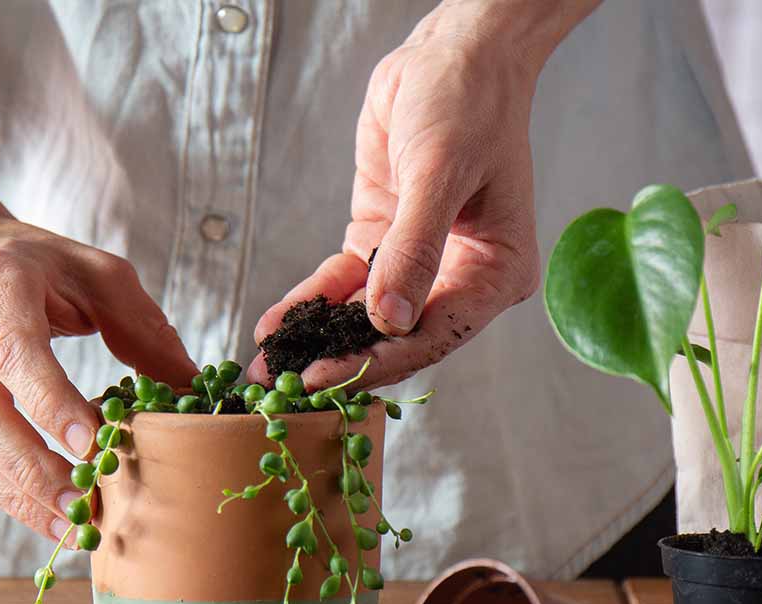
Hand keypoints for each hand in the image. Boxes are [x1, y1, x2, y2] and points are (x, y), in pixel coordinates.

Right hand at [0, 206, 194, 539]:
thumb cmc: (28, 260)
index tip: (92, 443)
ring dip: (18, 495)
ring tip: (70, 526)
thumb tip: (189, 386)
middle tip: (85, 505)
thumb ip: (140, 326)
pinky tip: (45, 515)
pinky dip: (4, 494)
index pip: (16, 353)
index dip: (50, 402)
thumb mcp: (92, 271)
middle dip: (34, 469)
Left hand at [248, 1, 590, 388]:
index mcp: (495, 273)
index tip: (324, 377)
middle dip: (340, 361)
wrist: (450, 56)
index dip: (376, 360)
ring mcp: (417, 265)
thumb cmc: (467, 105)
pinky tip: (276, 325)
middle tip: (283, 389)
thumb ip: (414, 250)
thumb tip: (389, 321)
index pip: (433, 334)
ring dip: (317, 340)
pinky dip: (310, 303)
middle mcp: (459, 278)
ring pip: (363, 317)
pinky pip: (343, 285)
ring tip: (267, 368)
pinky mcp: (381, 244)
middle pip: (396, 337)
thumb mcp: (441, 173)